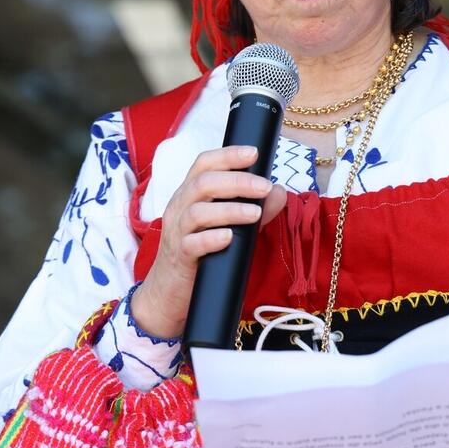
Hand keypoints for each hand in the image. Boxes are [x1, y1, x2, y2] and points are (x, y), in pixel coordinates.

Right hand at [130, 145, 285, 338]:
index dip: (228, 154)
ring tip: (255, 214)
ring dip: (230, 209)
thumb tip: (279, 192)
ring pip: (197, 212)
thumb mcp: (230, 227)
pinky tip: (228, 237)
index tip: (254, 153)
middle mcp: (180, 208)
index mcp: (190, 194)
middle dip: (237, 181)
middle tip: (264, 187)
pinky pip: (191, 244)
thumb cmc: (202, 254)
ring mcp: (177, 233)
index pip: (204, 163)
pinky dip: (211, 238)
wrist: (170, 293)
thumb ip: (255, 209)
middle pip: (203, 182)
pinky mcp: (179, 258)